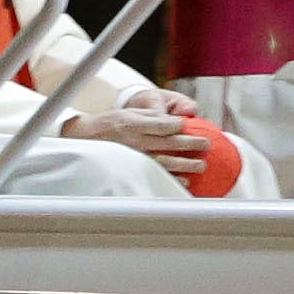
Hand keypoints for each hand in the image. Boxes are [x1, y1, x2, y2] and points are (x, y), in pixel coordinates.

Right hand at [62, 98, 210, 177]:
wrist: (87, 138)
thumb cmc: (113, 122)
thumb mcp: (130, 111)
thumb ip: (152, 115)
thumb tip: (176, 120)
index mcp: (133, 123)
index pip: (160, 124)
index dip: (176, 125)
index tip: (188, 125)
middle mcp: (135, 141)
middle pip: (166, 143)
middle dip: (189, 144)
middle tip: (206, 143)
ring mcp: (134, 157)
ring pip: (164, 162)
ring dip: (185, 164)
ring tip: (202, 165)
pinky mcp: (133, 170)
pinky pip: (155, 176)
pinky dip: (171, 180)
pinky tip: (186, 181)